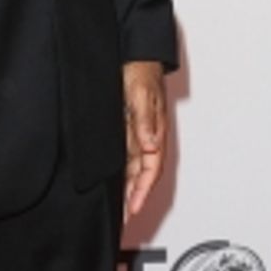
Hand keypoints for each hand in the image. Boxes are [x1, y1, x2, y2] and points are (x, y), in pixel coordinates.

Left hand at [122, 61, 168, 222]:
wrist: (137, 53)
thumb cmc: (142, 70)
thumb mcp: (141, 94)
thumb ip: (144, 120)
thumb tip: (150, 144)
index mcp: (155, 130)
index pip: (151, 168)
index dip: (143, 191)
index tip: (134, 208)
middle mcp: (148, 135)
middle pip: (142, 173)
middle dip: (135, 196)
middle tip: (125, 217)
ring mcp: (138, 132)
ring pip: (134, 167)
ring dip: (129, 186)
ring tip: (120, 206)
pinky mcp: (128, 126)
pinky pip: (127, 154)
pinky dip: (123, 170)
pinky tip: (115, 179)